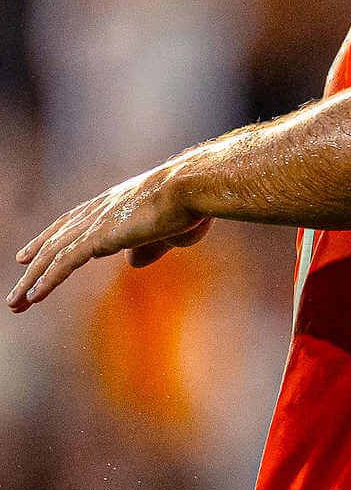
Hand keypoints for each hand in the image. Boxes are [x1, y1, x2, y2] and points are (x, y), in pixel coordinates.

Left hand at [10, 163, 204, 311]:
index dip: (48, 239)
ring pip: (53, 255)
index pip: (70, 222)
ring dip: (32, 281)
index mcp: (113, 204)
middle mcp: (98, 210)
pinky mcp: (101, 236)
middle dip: (34, 265)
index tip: (27, 255)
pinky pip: (65, 262)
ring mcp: (97, 222)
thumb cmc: (191, 205)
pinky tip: (34, 296)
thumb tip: (132, 263)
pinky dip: (48, 279)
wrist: (194, 186)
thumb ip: (147, 247)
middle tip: (17, 286)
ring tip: (15, 303)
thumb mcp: (168, 232)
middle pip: (55, 240)